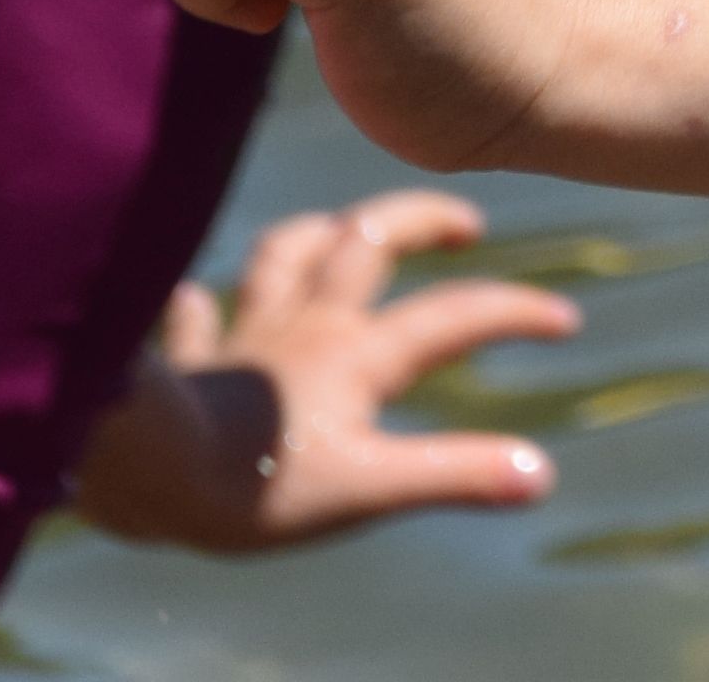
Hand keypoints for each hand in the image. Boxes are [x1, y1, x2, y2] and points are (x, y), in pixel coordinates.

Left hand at [69, 191, 584, 549]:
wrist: (143, 473)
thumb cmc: (256, 485)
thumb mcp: (370, 489)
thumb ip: (455, 474)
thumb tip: (540, 473)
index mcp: (357, 355)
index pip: (453, 318)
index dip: (515, 311)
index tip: (565, 318)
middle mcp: (306, 328)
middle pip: (369, 241)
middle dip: (421, 219)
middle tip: (465, 223)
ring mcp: (245, 340)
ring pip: (284, 255)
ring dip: (320, 234)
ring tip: (343, 231)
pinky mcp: (190, 367)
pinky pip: (193, 320)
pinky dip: (199, 306)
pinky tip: (193, 297)